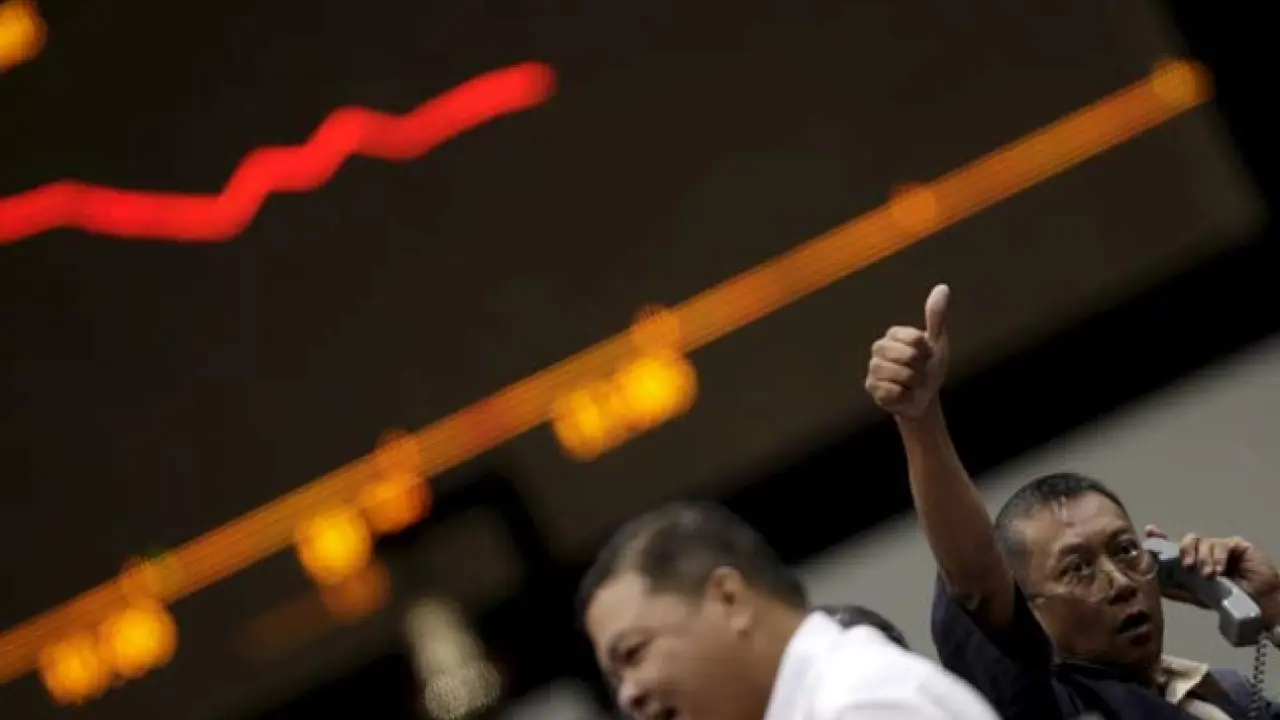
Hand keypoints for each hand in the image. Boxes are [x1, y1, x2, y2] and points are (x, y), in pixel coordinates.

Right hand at [865, 284, 950, 418]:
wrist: (924, 398)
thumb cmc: (929, 368)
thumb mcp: (937, 342)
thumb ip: (936, 316)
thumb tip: (942, 288)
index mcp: (893, 335)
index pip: (914, 338)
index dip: (926, 351)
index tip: (926, 355)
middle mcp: (879, 349)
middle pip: (906, 356)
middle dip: (920, 368)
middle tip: (920, 371)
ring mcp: (873, 368)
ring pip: (899, 374)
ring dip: (913, 383)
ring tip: (911, 383)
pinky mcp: (871, 387)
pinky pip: (892, 390)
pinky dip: (904, 395)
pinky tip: (903, 393)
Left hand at [1145, 525, 1279, 622]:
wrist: (1259, 604)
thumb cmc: (1228, 600)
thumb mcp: (1199, 597)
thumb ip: (1179, 590)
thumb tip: (1156, 584)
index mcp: (1191, 562)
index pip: (1172, 546)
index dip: (1160, 538)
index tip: (1151, 530)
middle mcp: (1202, 552)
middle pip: (1187, 540)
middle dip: (1184, 551)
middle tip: (1187, 567)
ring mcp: (1218, 546)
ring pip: (1202, 542)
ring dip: (1203, 559)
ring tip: (1209, 576)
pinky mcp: (1235, 544)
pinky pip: (1221, 545)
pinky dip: (1218, 558)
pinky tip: (1221, 571)